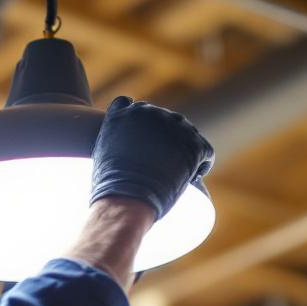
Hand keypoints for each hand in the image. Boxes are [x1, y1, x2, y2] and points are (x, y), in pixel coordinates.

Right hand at [90, 96, 213, 219]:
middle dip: (165, 137)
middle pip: (164, 119)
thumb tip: (121, 154)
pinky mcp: (195, 144)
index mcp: (125, 113)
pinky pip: (204, 150)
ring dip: (184, 148)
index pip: (134, 107)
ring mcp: (175, 126)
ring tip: (177, 172)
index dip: (140, 124)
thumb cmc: (109, 187)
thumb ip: (112, 144)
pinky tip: (194, 176)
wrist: (127, 198)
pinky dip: (201, 163)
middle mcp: (152, 113)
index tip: (142, 141)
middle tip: (161, 162)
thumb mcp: (102, 157)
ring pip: (186, 132)